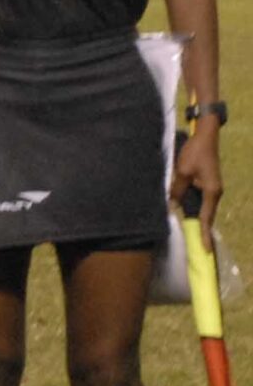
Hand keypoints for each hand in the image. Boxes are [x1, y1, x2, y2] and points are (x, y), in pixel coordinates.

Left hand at [170, 125, 223, 250]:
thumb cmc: (195, 152)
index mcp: (211, 191)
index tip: (206, 250)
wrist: (206, 136)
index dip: (204, 234)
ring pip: (201, 208)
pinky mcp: (206, 183)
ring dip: (196, 221)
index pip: (205, 217)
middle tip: (200, 249)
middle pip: (205, 216)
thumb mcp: (183, 171)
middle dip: (201, 231)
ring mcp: (211, 188)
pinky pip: (199, 200)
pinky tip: (185, 215)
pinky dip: (193, 209)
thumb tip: (171, 205)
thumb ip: (177, 189)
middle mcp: (214, 192)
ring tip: (193, 237)